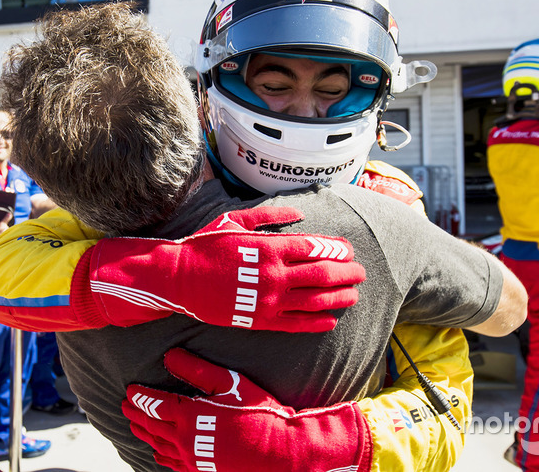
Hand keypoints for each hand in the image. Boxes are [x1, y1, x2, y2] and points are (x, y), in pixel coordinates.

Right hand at [90, 206, 364, 331]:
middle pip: (322, 275)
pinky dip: (316, 323)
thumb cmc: (206, 245)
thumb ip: (270, 216)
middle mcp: (273, 275)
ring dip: (338, 298)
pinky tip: (330, 320)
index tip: (349, 249)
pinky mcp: (259, 321)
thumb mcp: (236, 221)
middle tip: (360, 273)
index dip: (337, 249)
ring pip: (314, 301)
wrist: (178, 278)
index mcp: (269, 248)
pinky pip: (295, 324)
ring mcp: (268, 300)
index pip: (315, 248)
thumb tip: (300, 212)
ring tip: (353, 295)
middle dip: (346, 273)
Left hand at [122, 348, 370, 471]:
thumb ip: (198, 370)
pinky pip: (173, 465)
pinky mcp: (202, 471)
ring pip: (159, 446)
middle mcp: (185, 440)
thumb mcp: (230, 383)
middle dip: (136, 414)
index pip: (153, 404)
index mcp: (189, 416)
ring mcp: (193, 459)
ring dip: (144, 434)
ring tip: (135, 426)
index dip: (140, 396)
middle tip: (125, 406)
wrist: (281, 451)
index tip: (130, 390)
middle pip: (151, 426)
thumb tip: (169, 356)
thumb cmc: (258, 412)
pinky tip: (158, 453)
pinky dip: (160, 457)